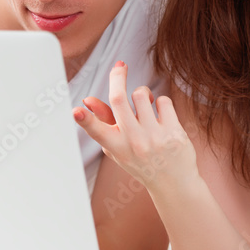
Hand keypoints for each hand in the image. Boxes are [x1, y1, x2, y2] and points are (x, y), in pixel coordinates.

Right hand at [73, 61, 198, 192]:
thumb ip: (104, 122)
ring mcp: (154, 137)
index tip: (75, 111)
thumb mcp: (118, 147)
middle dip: (117, 76)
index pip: (96, 131)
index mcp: (116, 146)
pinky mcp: (174, 133)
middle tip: (120, 66)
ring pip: (142, 94)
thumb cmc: (141, 161)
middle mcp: (133, 142)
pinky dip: (161, 103)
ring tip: (146, 104)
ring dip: (143, 93)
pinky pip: (163, 100)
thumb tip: (87, 100)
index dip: (84, 119)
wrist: (174, 183)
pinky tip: (162, 116)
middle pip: (119, 98)